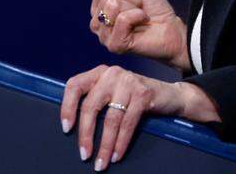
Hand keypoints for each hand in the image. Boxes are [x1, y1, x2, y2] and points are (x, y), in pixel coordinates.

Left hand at [60, 64, 219, 169]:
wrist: (169, 95)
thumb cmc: (134, 98)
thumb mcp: (113, 92)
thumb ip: (96, 100)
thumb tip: (74, 126)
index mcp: (99, 73)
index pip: (74, 85)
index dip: (67, 107)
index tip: (66, 128)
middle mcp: (112, 74)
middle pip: (90, 106)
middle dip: (85, 134)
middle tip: (84, 154)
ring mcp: (128, 82)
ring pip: (110, 119)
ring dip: (104, 144)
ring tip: (101, 161)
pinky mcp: (143, 94)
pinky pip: (127, 123)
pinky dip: (121, 142)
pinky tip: (116, 155)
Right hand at [89, 0, 189, 70]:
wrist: (172, 29)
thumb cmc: (154, 9)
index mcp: (99, 7)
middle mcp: (97, 22)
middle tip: (140, 6)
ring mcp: (104, 36)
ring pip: (113, 5)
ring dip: (135, 6)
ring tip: (141, 16)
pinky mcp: (115, 45)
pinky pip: (122, 19)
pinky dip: (137, 16)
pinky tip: (142, 22)